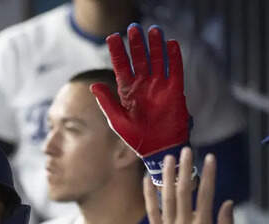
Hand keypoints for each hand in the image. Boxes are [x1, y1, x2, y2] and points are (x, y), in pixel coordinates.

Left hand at [90, 24, 191, 185]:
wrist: (157, 151)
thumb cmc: (136, 139)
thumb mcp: (117, 121)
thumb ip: (107, 102)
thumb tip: (94, 85)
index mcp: (127, 91)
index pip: (121, 66)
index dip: (117, 52)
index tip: (112, 37)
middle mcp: (143, 85)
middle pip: (140, 59)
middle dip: (137, 44)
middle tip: (134, 28)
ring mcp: (159, 87)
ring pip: (157, 60)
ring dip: (156, 46)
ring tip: (154, 30)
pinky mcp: (174, 91)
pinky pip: (175, 70)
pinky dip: (174, 58)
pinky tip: (171, 44)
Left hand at [143, 147, 233, 223]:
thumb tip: (227, 202)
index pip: (207, 194)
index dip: (209, 174)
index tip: (210, 158)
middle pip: (184, 190)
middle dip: (185, 169)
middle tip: (186, 151)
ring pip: (166, 197)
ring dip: (167, 176)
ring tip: (168, 158)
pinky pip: (151, 212)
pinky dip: (148, 195)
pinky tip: (147, 180)